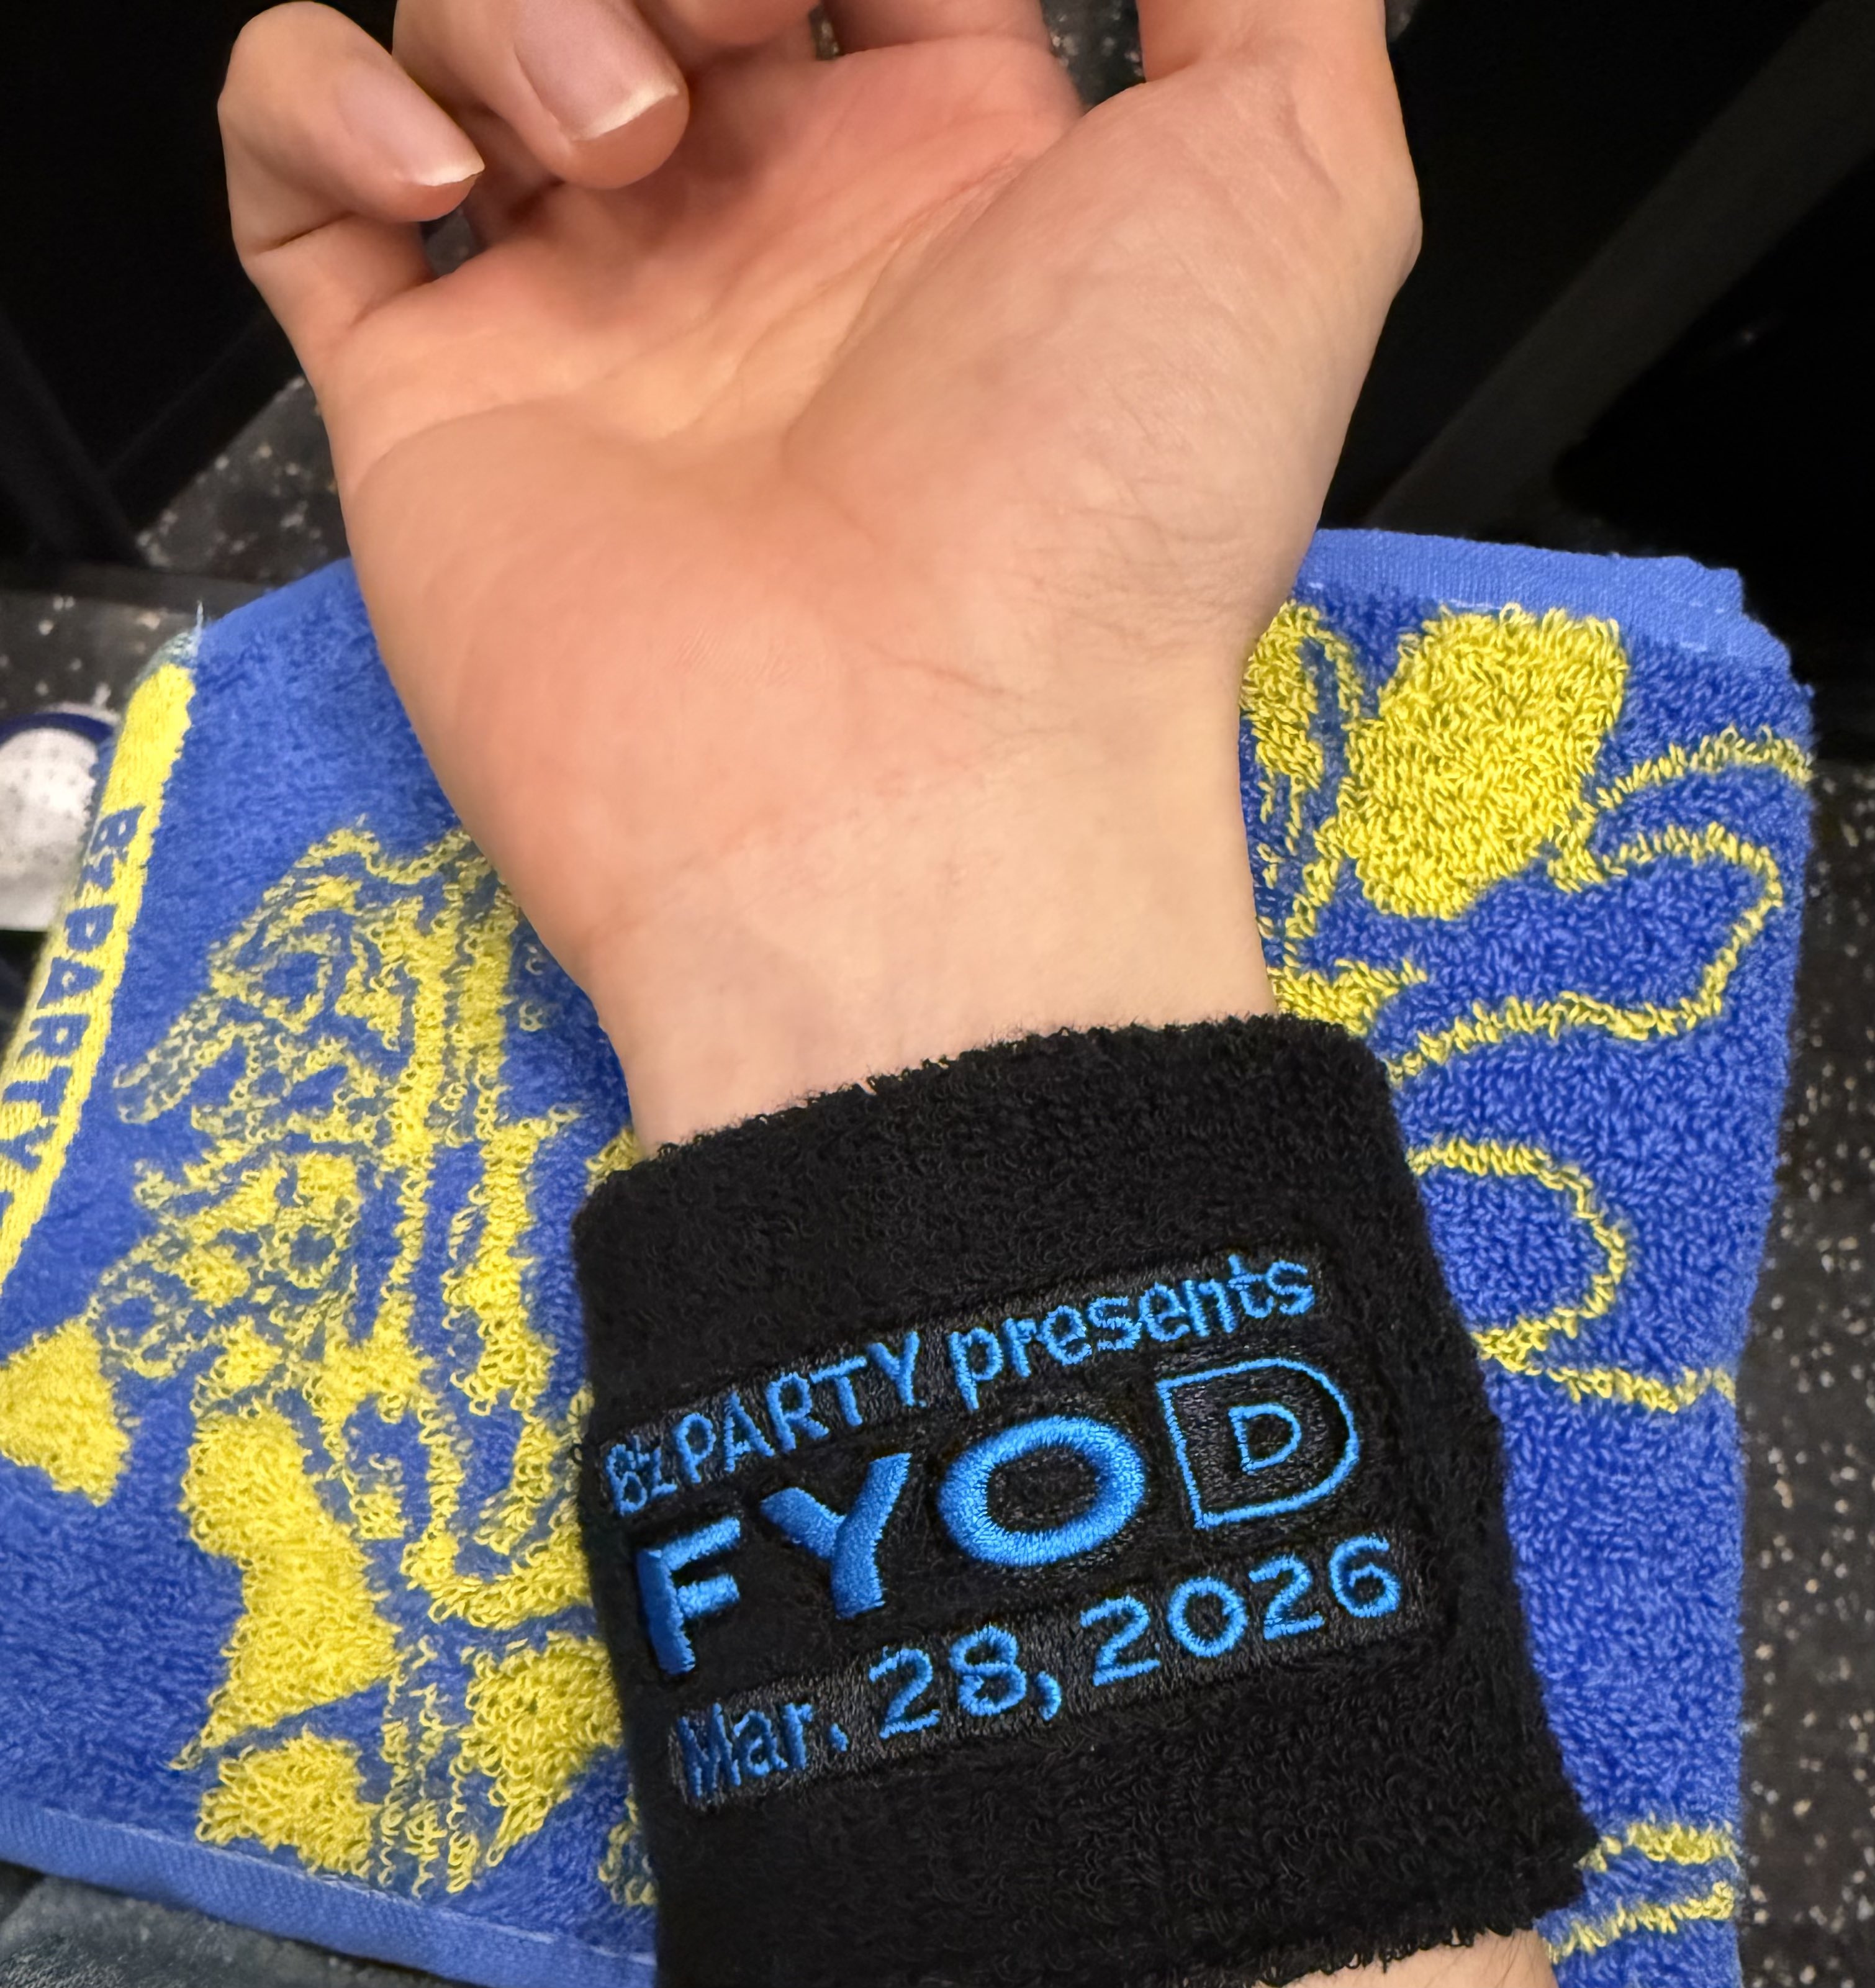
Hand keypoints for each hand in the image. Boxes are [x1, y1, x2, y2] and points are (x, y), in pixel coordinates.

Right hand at [219, 0, 1416, 1147]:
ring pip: (470, 22)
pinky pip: (293, 178)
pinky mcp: (432, 398)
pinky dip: (314, 98)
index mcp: (953, 169)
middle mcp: (763, 234)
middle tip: (734, 25)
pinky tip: (438, 171)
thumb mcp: (1298, 183)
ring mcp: (586, 312)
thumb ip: (1262, 6)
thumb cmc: (1116, 504)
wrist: (914, 782)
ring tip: (617, 142)